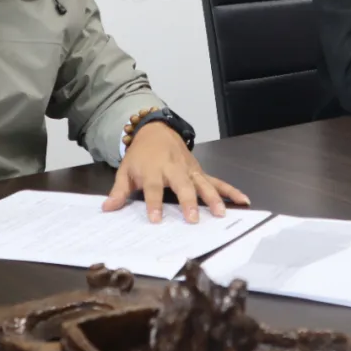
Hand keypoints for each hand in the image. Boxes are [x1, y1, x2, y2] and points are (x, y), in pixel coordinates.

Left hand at [102, 121, 249, 223]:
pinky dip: (230, 190)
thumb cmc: (140, 156)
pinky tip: (243, 200)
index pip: (154, 188)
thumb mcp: (125, 171)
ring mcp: (190, 170)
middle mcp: (174, 169)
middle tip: (193, 218)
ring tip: (220, 213)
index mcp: (153, 169)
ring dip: (213, 198)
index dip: (154, 203)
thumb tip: (107, 209)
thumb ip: (118, 191)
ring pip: (203, 183)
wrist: (156, 131)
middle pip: (182, 185)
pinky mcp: (200, 171)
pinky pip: (217, 181)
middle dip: (188, 201)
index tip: (156, 220)